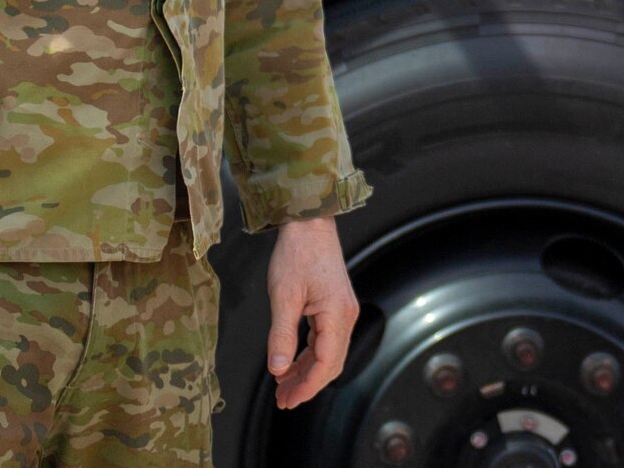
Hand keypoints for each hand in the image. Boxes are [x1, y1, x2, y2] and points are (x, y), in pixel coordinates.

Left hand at [266, 217, 359, 408]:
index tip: (287, 400)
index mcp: (337, 314)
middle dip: (307, 384)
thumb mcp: (283, 296)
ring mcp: (343, 311)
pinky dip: (309, 355)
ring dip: (307, 372)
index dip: (307, 386)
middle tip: (283, 400)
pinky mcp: (336, 306)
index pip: (325, 363)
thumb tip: (278, 369)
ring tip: (283, 386)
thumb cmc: (297, 253)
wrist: (308, 223)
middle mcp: (346, 316)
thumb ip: (281, 336)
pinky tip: (292, 362)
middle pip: (330, 363)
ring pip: (328, 354)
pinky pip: (325, 340)